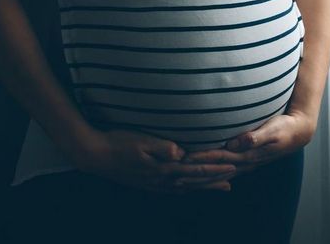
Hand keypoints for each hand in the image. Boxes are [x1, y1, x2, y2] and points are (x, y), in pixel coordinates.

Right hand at [72, 128, 238, 193]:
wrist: (95, 155)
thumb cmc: (118, 142)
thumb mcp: (141, 140)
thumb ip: (162, 147)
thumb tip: (181, 152)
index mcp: (163, 169)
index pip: (196, 170)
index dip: (216, 168)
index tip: (233, 165)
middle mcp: (162, 180)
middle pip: (195, 181)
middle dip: (216, 179)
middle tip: (235, 179)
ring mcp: (155, 184)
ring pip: (187, 187)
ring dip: (206, 186)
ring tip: (223, 186)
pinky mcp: (148, 183)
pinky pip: (174, 189)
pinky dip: (188, 190)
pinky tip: (191, 189)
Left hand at [176, 111, 315, 187]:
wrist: (296, 133)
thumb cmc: (284, 128)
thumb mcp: (273, 130)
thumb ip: (256, 137)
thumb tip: (238, 143)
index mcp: (248, 155)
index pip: (219, 157)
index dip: (201, 158)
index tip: (183, 158)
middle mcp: (243, 162)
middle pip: (214, 170)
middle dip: (193, 173)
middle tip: (172, 174)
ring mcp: (242, 164)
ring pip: (215, 174)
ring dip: (197, 178)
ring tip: (178, 181)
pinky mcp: (242, 161)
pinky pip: (221, 171)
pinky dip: (208, 176)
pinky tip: (198, 178)